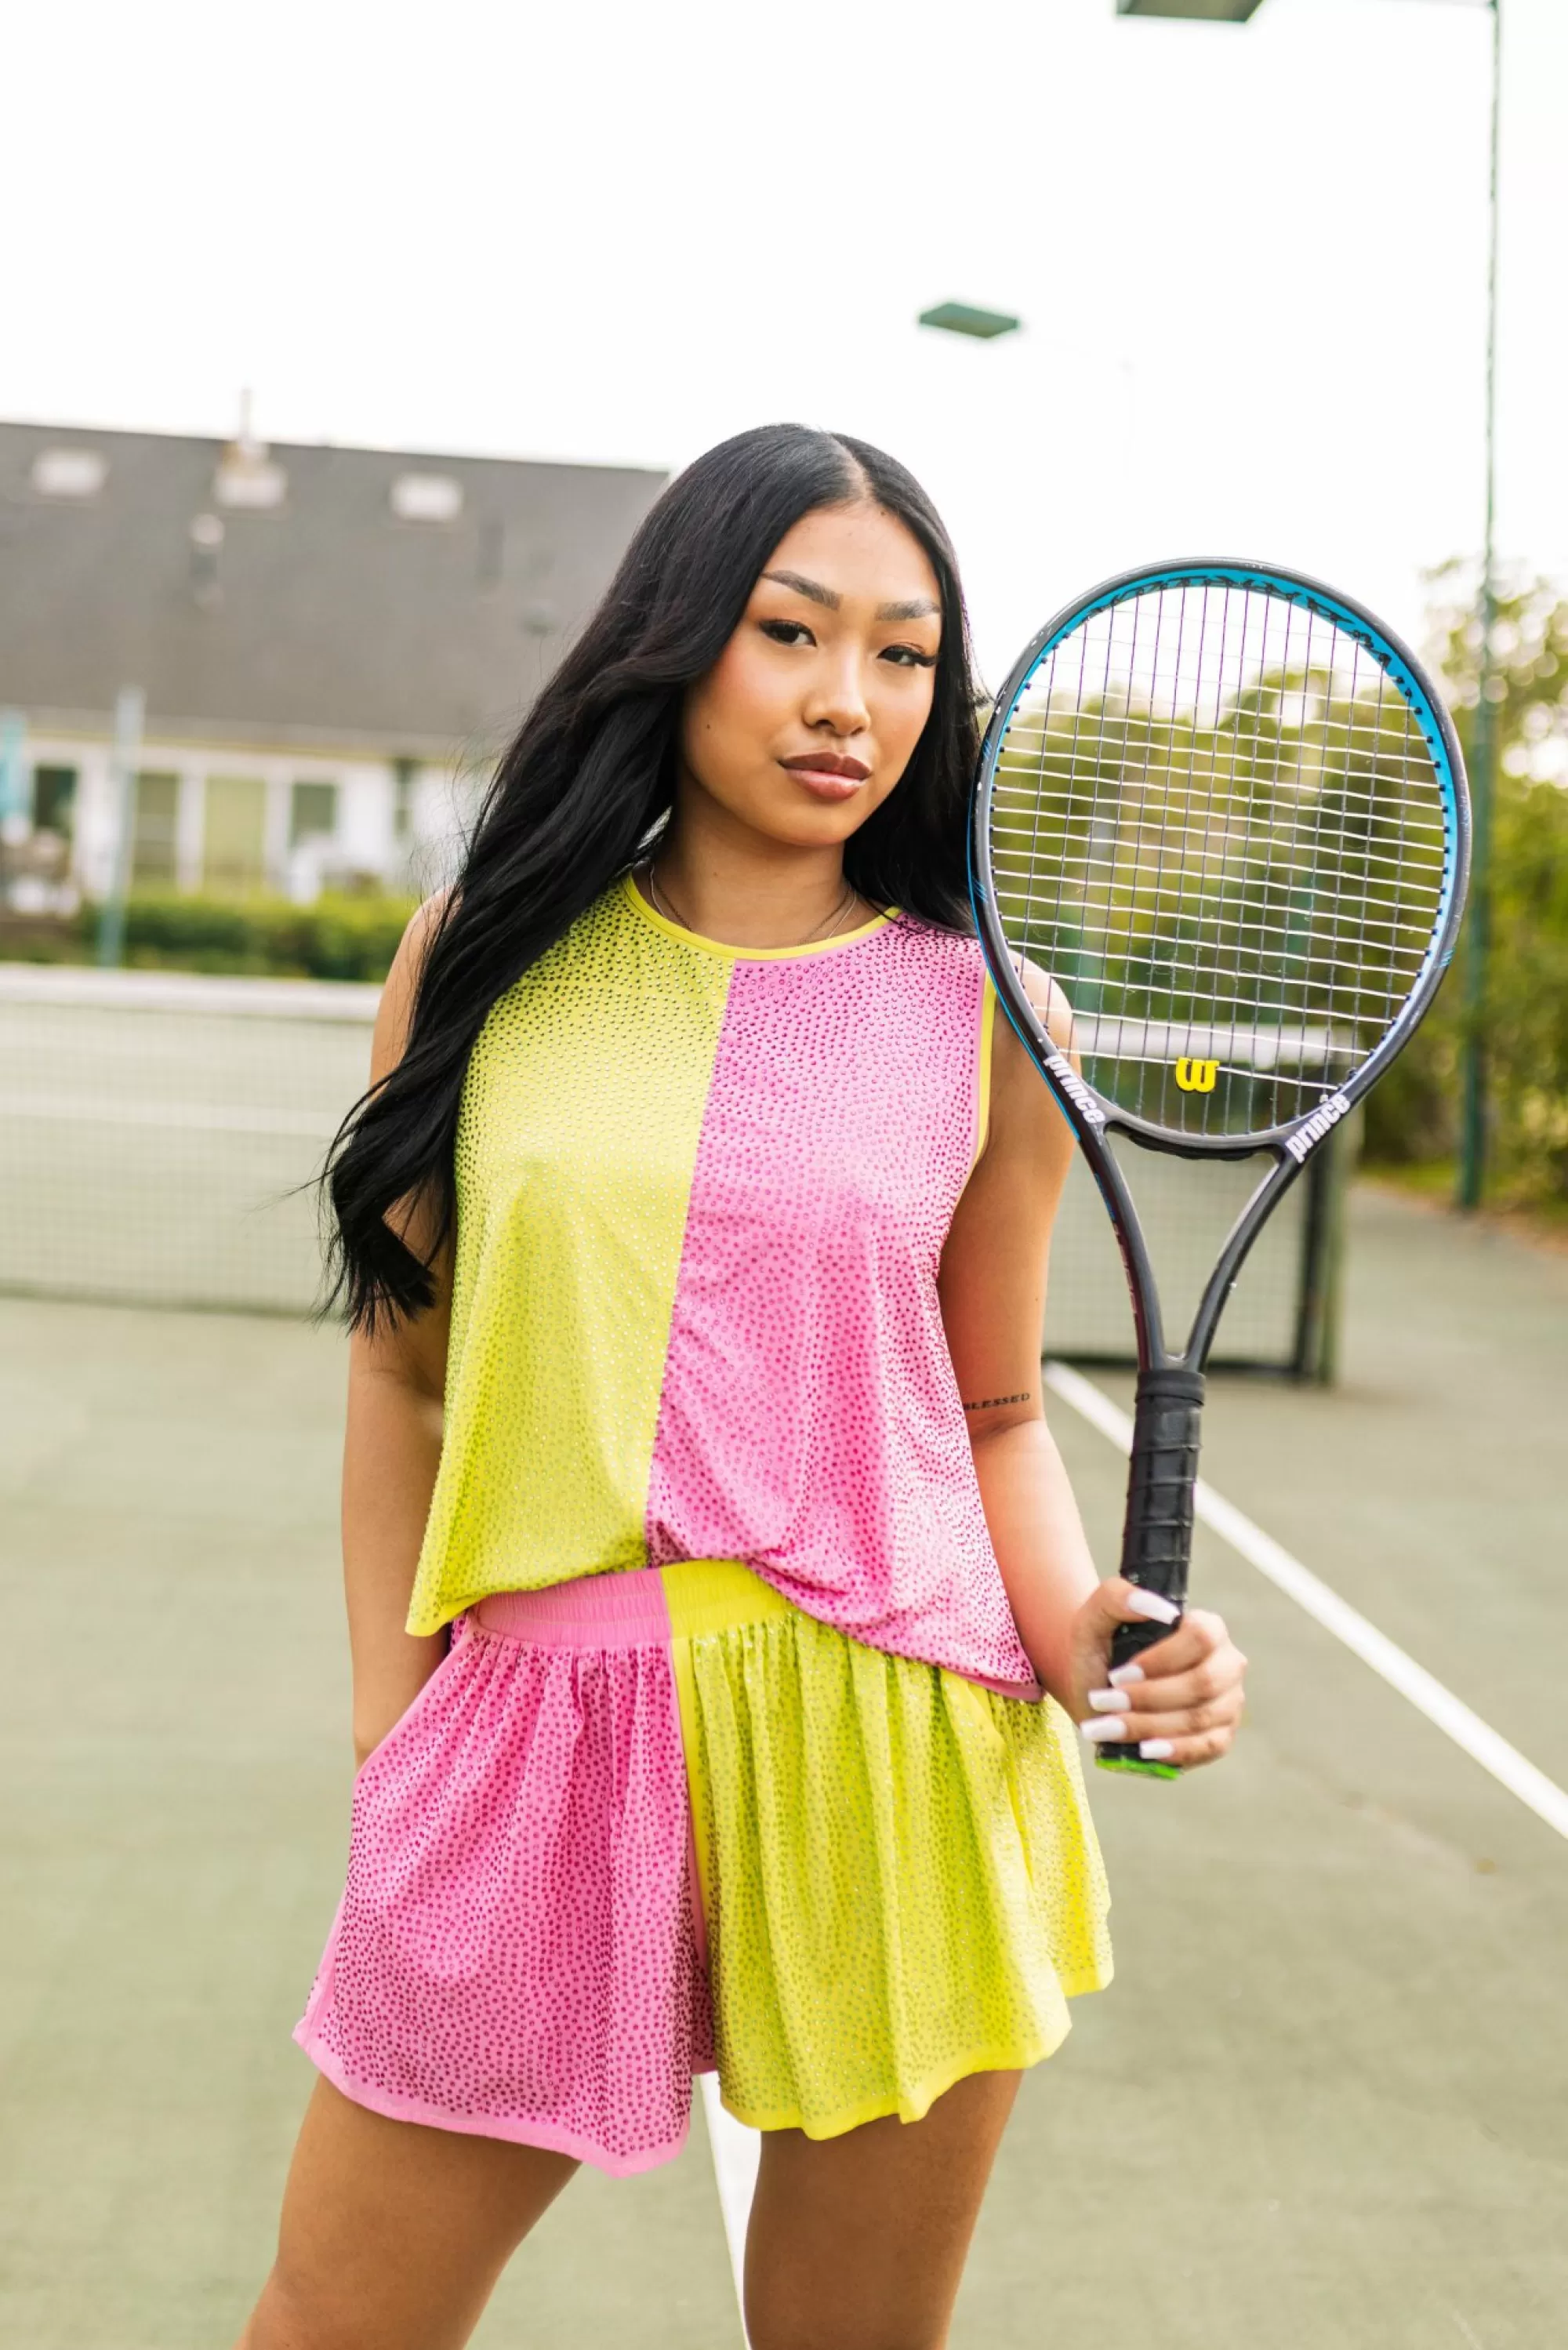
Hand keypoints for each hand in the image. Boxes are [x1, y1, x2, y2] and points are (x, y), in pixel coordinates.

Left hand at [1064, 1578, 1246, 1771]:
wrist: (1099, 1689)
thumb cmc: (1102, 1647)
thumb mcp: (1095, 1617)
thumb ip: (1118, 1596)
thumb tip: (1162, 1611)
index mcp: (1207, 1627)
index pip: (1202, 1637)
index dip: (1162, 1659)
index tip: (1119, 1674)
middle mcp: (1226, 1664)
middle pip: (1204, 1682)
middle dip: (1149, 1697)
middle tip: (1103, 1702)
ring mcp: (1229, 1702)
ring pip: (1200, 1718)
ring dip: (1149, 1725)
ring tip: (1105, 1727)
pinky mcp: (1221, 1735)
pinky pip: (1209, 1747)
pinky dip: (1175, 1751)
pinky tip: (1143, 1749)